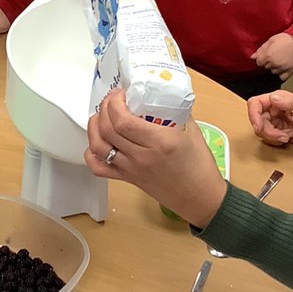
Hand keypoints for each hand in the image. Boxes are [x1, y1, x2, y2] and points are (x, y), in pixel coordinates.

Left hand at [84, 89, 227, 227]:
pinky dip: (91, 153)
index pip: (123, 120)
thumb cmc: (199, 166)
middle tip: (112, 100)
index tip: (121, 94)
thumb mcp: (191, 131)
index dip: (115, 103)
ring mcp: (132, 169)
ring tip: (101, 116)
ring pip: (98, 146)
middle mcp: (142, 156)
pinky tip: (98, 141)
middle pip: (108, 129)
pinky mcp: (127, 179)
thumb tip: (158, 94)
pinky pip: (99, 168)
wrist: (200, 197)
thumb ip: (174, 111)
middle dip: (104, 108)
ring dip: (94, 127)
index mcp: (160, 142)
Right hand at [246, 91, 292, 147]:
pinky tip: (286, 137)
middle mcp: (272, 108)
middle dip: (267, 131)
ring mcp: (273, 120)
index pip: (255, 103)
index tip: (259, 127)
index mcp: (277, 99)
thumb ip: (288, 101)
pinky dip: (275, 141)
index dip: (253, 115)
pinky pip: (266, 137)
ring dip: (272, 137)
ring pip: (260, 130)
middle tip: (281, 135)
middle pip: (256, 120)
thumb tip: (273, 98)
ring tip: (286, 136)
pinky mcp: (274, 130)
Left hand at [251, 32, 292, 80]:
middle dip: (268, 63)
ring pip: (273, 72)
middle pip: (266, 67)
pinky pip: (282, 77)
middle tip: (274, 56)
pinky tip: (283, 68)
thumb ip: (260, 50)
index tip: (265, 56)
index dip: (262, 59)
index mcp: (267, 56)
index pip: (258, 63)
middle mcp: (274, 63)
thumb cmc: (286, 39)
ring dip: (275, 68)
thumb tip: (252, 57)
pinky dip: (281, 74)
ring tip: (280, 60)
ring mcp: (282, 68)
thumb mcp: (270, 41)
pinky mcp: (290, 71)